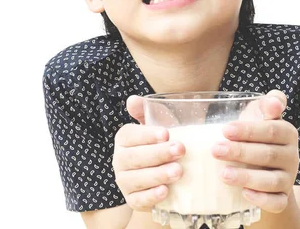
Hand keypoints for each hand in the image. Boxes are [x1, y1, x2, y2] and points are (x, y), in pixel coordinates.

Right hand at [112, 96, 185, 211]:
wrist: (161, 171)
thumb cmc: (159, 144)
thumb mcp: (156, 125)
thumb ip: (144, 111)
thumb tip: (133, 100)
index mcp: (124, 139)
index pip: (130, 135)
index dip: (147, 134)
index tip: (166, 133)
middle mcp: (120, 160)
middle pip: (134, 157)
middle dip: (158, 154)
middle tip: (180, 150)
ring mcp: (124, 181)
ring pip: (136, 179)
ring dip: (157, 175)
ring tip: (178, 171)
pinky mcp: (132, 200)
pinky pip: (138, 200)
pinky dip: (151, 197)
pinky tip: (165, 191)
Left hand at [211, 90, 298, 212]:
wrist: (262, 167)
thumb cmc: (255, 135)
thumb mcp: (258, 114)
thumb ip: (266, 104)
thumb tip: (274, 103)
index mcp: (287, 133)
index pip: (272, 130)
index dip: (249, 130)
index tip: (225, 130)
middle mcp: (291, 156)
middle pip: (268, 155)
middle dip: (240, 152)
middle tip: (215, 150)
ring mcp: (288, 179)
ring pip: (273, 181)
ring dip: (247, 177)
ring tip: (223, 174)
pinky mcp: (283, 198)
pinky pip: (278, 202)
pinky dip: (263, 200)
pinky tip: (244, 194)